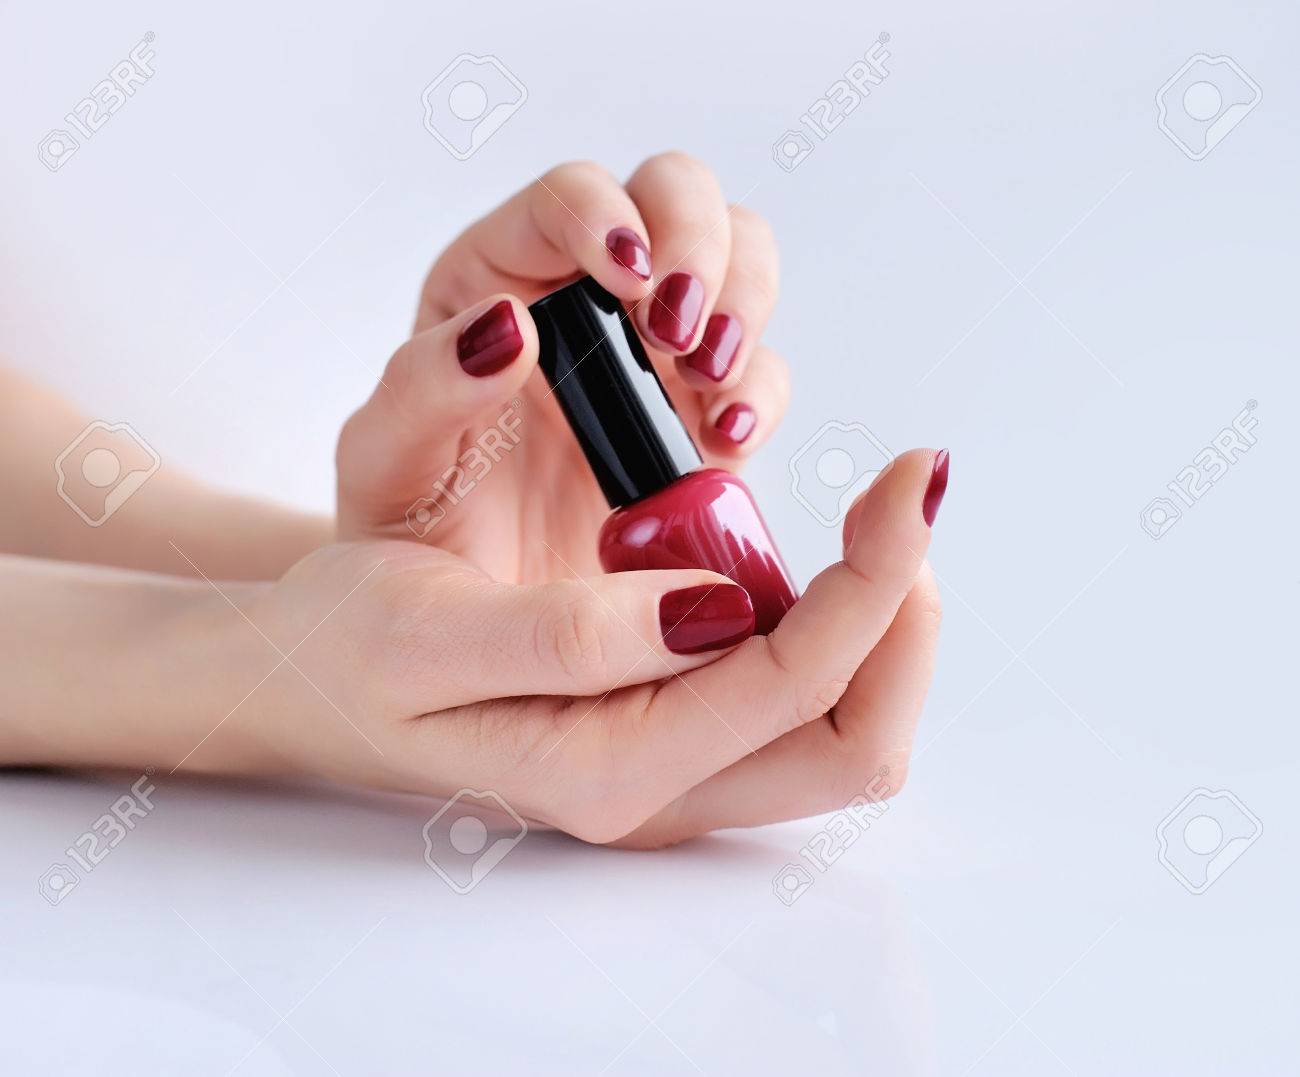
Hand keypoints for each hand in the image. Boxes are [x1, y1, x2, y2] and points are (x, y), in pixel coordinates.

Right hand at [217, 450, 941, 846]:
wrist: (311, 679)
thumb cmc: (352, 647)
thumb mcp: (431, 630)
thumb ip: (571, 637)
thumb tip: (718, 608)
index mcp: (610, 768)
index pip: (796, 685)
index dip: (873, 581)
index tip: (909, 479)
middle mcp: (659, 792)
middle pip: (855, 739)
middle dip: (901, 617)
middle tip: (897, 503)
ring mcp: (673, 772)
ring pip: (839, 727)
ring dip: (875, 624)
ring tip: (859, 524)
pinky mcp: (672, 735)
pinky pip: (793, 702)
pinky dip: (828, 627)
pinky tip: (797, 560)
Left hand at [336, 154, 787, 581]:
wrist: (464, 630)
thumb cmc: (409, 534)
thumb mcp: (383, 465)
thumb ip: (422, 390)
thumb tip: (506, 325)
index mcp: (494, 280)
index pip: (566, 196)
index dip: (606, 213)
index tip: (626, 277)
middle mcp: (585, 297)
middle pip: (676, 194)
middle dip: (697, 243)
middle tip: (675, 330)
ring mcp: (653, 356)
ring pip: (739, 261)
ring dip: (743, 301)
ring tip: (709, 380)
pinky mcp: (701, 422)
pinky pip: (759, 374)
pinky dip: (761, 392)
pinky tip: (727, 439)